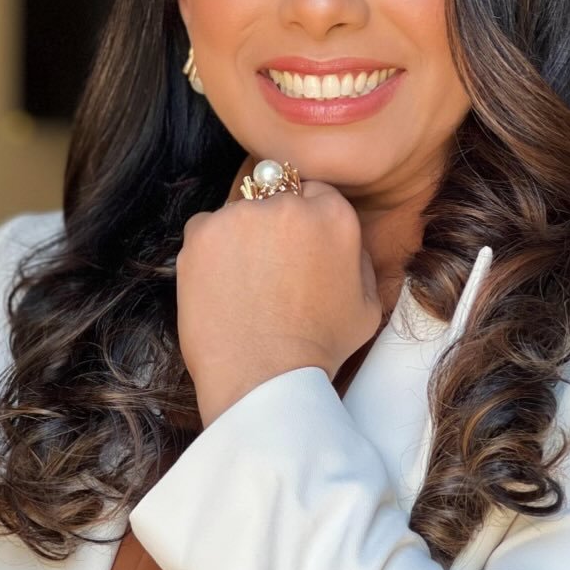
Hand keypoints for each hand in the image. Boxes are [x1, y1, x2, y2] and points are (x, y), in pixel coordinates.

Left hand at [176, 162, 381, 426]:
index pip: (316, 192)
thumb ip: (359, 260)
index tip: (298, 247)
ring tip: (246, 286)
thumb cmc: (319, 347)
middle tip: (271, 270)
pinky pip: (206, 229)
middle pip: (276, 197)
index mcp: (334, 215)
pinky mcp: (202, 232)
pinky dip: (211, 252)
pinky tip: (222, 286)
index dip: (307, 221)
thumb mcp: (367, 305)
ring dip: (242, 237)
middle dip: (275, 226)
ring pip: (239, 213)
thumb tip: (343, 242)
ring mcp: (240, 215)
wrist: (263, 378)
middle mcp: (287, 204)